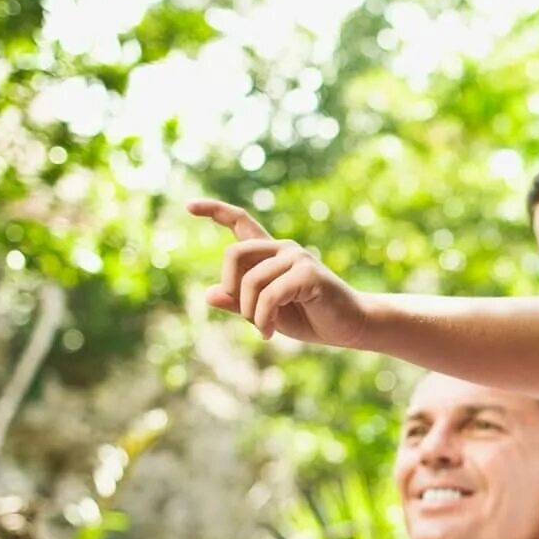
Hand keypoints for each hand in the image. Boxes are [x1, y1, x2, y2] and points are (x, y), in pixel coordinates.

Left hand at [189, 198, 368, 345]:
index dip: (214, 211)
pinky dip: (263, 318)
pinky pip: (269, 295)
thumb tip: (209, 294)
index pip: (240, 221)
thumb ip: (239, 303)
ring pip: (250, 281)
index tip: (189, 206)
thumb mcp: (266, 312)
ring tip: (264, 330)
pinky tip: (268, 333)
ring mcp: (297, 258)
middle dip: (231, 288)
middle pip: (233, 254)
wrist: (349, 327)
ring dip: (250, 313)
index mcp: (270, 254)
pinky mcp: (308, 274)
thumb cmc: (310, 317)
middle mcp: (282, 249)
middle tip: (248, 315)